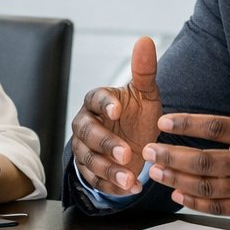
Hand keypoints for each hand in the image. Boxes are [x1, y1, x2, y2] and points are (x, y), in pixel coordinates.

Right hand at [70, 36, 161, 193]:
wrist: (135, 142)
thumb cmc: (137, 114)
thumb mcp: (145, 94)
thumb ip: (144, 71)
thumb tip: (145, 40)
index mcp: (97, 100)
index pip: (96, 98)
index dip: (105, 104)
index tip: (118, 110)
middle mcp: (85, 123)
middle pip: (87, 133)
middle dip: (106, 144)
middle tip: (127, 153)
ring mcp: (84, 148)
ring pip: (89, 159)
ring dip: (108, 170)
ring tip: (130, 178)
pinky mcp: (89, 170)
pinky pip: (95, 179)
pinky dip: (111, 186)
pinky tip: (129, 189)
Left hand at [140, 51, 229, 219]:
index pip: (217, 127)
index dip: (187, 124)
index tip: (164, 121)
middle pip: (205, 161)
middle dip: (172, 156)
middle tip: (148, 150)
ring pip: (208, 186)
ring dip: (178, 179)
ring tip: (155, 171)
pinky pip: (220, 208)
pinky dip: (196, 202)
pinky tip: (177, 194)